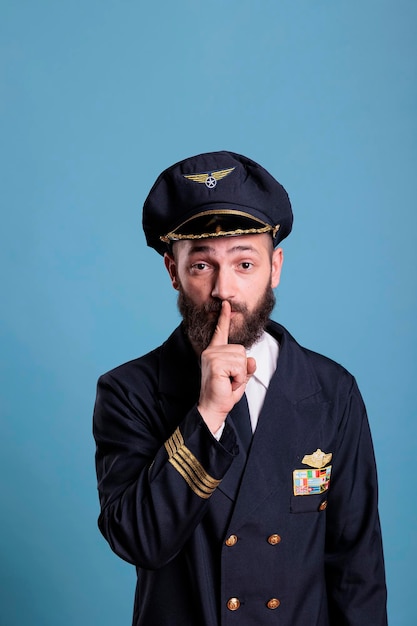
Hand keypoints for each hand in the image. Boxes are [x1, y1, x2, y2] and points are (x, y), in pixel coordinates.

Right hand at [197, 301, 255, 433]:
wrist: (213, 408)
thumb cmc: (224, 393)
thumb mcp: (240, 377)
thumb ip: (246, 366)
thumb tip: (252, 360)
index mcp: (215, 352)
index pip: (220, 331)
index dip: (224, 318)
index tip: (226, 304)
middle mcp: (211, 351)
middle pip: (241, 350)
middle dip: (242, 368)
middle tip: (230, 380)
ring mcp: (212, 356)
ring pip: (241, 358)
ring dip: (240, 374)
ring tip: (228, 382)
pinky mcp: (215, 364)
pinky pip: (239, 367)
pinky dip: (238, 378)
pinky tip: (227, 383)